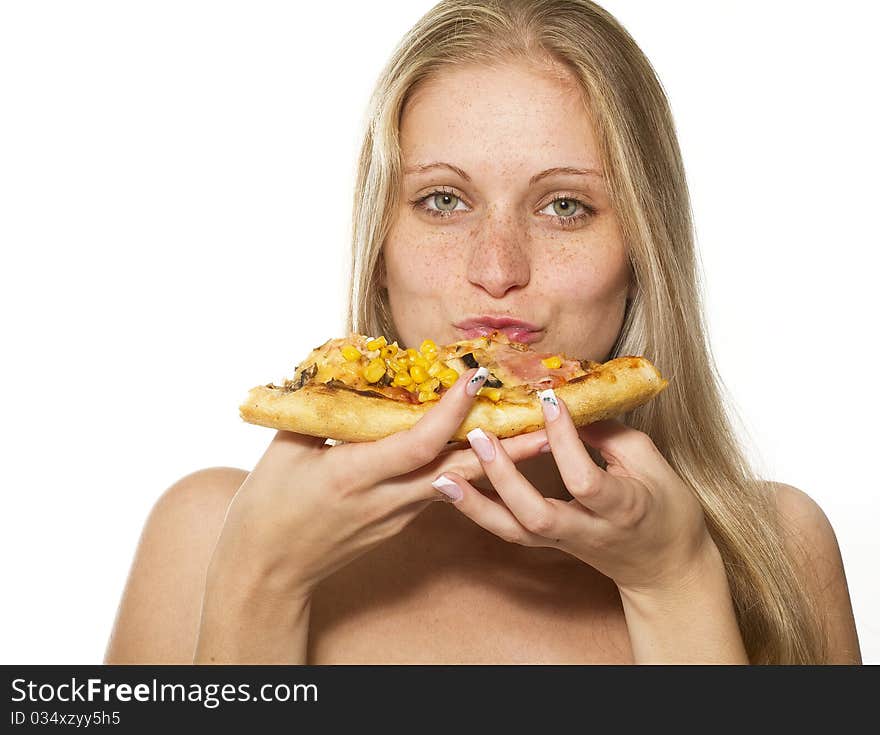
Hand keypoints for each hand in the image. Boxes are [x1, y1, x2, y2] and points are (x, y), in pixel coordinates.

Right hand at [206, 367, 550, 599]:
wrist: (268, 567)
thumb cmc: (269, 504)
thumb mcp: (287, 449)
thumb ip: (323, 410)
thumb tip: (346, 367)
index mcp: (356, 475)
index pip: (418, 442)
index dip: (451, 411)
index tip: (476, 378)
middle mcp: (387, 498)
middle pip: (462, 471)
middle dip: (510, 447)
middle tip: (550, 422)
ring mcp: (398, 515)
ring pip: (459, 482)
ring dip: (499, 459)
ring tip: (536, 435)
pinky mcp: (400, 521)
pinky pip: (440, 489)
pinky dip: (466, 468)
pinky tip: (485, 451)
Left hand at [434, 388, 714, 593]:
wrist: (664, 567)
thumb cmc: (666, 509)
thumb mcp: (651, 463)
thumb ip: (608, 435)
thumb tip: (567, 404)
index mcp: (622, 508)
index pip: (585, 479)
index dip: (565, 440)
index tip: (548, 400)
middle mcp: (587, 531)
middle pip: (536, 514)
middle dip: (504, 476)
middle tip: (477, 436)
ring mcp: (564, 543)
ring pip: (514, 531)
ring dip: (475, 504)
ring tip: (443, 475)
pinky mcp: (548, 546)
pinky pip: (509, 531)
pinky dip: (479, 511)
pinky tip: (452, 489)